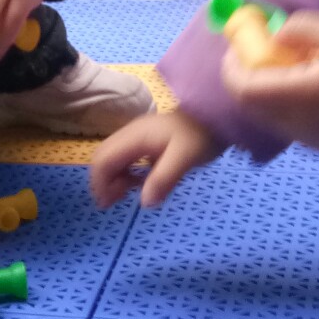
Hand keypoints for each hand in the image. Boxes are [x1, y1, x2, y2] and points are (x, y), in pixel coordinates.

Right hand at [90, 109, 220, 209]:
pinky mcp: (145, 141)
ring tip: (125, 196)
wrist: (217, 115)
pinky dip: (124, 173)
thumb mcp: (185, 158)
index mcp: (135, 137)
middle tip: (113, 203)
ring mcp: (137, 136)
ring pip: (112, 157)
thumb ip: (164, 178)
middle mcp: (131, 134)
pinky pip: (125, 157)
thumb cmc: (201, 136)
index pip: (104, 159)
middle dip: (103, 181)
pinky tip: (138, 183)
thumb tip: (144, 202)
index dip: (100, 182)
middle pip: (103, 157)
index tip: (107, 204)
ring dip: (113, 178)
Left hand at [222, 10, 318, 151]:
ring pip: (265, 115)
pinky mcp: (317, 144)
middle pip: (249, 105)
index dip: (231, 68)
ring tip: (283, 67)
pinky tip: (303, 85)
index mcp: (297, 96)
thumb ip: (302, 28)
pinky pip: (284, 123)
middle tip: (254, 54)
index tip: (234, 48)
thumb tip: (275, 36)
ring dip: (263, 91)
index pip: (243, 89)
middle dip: (244, 78)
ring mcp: (305, 138)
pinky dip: (281, 103)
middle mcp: (294, 123)